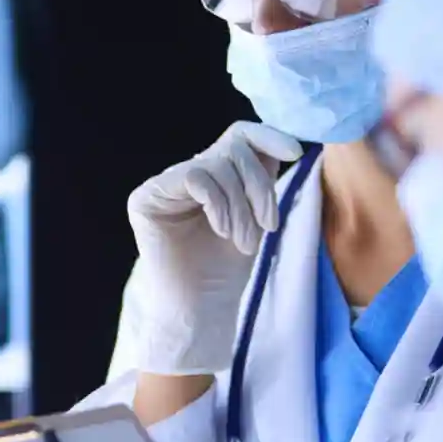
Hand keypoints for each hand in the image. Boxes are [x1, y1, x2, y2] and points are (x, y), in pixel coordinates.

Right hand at [126, 122, 301, 373]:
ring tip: (243, 241)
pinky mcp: (146, 197)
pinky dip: (217, 204)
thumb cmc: (229, 267)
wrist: (202, 307)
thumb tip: (287, 141)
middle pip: (234, 149)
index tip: (296, 153)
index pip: (240, 134)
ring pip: (216, 164)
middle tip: (268, 226)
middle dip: (258, 187)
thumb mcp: (257, 215)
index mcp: (216, 174)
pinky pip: (194, 177)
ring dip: (240, 206)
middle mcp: (189, 173)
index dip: (269, 135)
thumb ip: (263, 177)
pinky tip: (221, 231)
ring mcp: (165, 184)